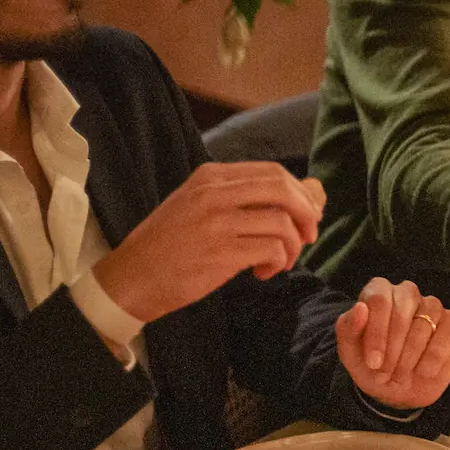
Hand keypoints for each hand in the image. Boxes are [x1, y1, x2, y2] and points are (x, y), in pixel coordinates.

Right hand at [91, 163, 325, 323]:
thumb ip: (255, 197)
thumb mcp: (207, 208)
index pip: (274, 172)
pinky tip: (263, 272)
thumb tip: (316, 190)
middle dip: (307, 214)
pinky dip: (278, 263)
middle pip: (283, 189)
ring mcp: (216, 222)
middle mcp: (213, 193)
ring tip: (280, 262)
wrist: (132, 277)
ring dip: (293, 247)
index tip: (308, 216)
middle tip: (308, 237)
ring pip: (282, 222)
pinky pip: (272, 250)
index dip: (301, 194)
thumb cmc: (174, 244)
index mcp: (211, 176)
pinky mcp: (220, 252)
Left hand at [335, 278, 449, 409]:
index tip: (373, 362)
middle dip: (394, 346)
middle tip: (385, 373)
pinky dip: (434, 357)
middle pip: (403, 307)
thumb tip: (360, 308)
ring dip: (411, 355)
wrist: (397, 390)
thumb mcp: (350, 353)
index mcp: (379, 293)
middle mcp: (407, 294)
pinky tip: (423, 371)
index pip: (379, 299)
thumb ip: (348, 329)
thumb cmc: (372, 367)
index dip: (376, 332)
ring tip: (401, 375)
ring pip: (426, 322)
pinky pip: (447, 334)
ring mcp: (432, 307)